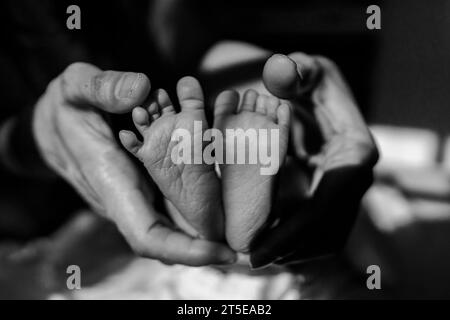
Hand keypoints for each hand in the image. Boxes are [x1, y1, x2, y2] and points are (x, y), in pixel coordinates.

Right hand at [32, 62, 235, 265]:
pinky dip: (193, 206)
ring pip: (170, 223)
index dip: (182, 249)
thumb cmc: (63, 109)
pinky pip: (168, 205)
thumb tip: (141, 89)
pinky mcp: (139, 187)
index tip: (218, 251)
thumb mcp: (76, 87)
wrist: (50, 125)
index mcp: (111, 181)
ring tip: (238, 227)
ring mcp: (132, 196)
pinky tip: (217, 197)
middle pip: (166, 238)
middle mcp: (125, 198)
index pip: (146, 234)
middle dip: (203, 246)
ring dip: (202, 227)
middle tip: (242, 248)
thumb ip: (104, 87)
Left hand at [249, 53, 378, 267]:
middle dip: (291, 248)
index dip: (297, 230)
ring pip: (327, 236)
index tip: (264, 250)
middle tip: (253, 259)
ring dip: (293, 250)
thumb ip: (297, 71)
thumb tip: (284, 74)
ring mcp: (348, 192)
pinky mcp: (335, 198)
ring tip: (258, 256)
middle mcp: (357, 178)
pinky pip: (320, 231)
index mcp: (356, 151)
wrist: (316, 94)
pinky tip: (269, 243)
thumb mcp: (305, 69)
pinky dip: (296, 241)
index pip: (329, 202)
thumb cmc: (309, 80)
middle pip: (328, 229)